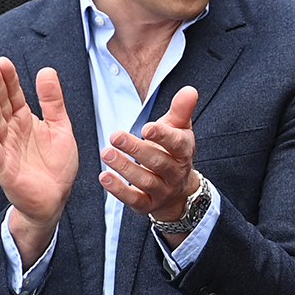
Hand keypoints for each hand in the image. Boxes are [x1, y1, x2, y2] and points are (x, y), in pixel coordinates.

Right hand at [0, 58, 77, 238]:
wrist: (56, 198)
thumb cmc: (56, 166)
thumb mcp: (61, 128)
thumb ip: (53, 102)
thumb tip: (47, 71)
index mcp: (25, 121)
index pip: (14, 96)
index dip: (9, 80)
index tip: (3, 62)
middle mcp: (12, 132)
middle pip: (1, 105)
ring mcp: (6, 149)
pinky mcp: (4, 167)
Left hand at [99, 86, 199, 221]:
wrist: (178, 189)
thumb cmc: (173, 151)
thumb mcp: (179, 129)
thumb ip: (181, 110)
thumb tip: (190, 90)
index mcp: (183, 151)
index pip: (176, 144)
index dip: (163, 137)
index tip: (147, 128)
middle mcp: (175, 172)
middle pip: (158, 162)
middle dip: (137, 149)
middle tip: (115, 136)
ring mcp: (162, 190)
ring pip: (145, 180)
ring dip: (125, 167)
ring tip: (106, 153)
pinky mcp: (148, 204)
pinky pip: (134, 199)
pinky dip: (119, 190)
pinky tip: (104, 177)